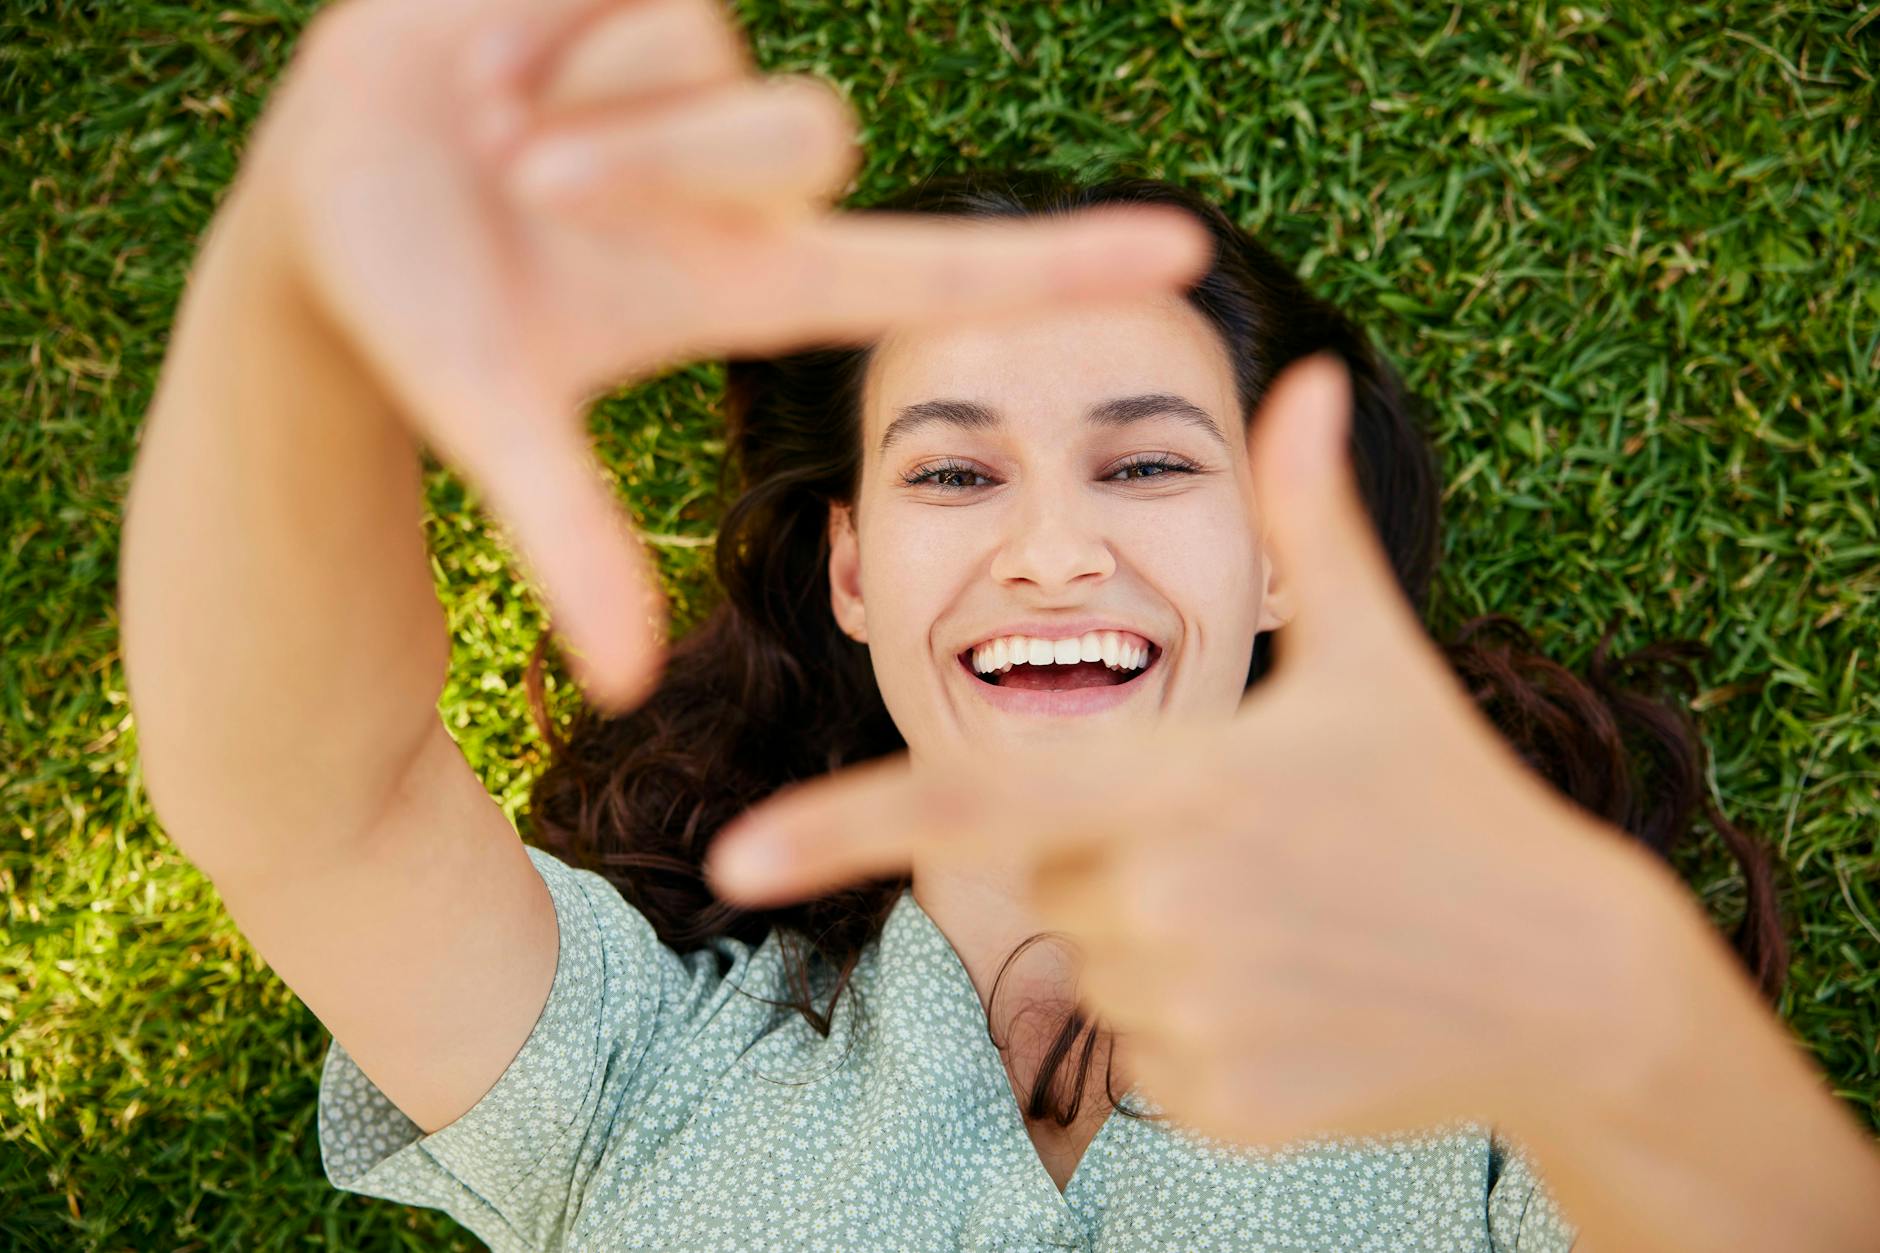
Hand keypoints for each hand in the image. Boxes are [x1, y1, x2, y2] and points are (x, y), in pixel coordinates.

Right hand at [230, 0, 1212, 710]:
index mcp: (752, 283)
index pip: (940, 273)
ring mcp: (712, 88)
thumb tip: (628, 685)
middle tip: (527, 182)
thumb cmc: (412, 310)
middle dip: (658, 159)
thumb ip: (570, 536)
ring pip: (722, 61)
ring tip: (502, 130)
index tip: (1183, 256)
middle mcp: (754, 188)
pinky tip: (506, 55)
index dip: (1058, 267)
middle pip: (805, 136)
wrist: (325, 194)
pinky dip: (554, 21)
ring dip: (593, 103)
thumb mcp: (492, 409)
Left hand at [705, 354, 1682, 1146]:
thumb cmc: (1452, 799)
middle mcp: (1162, 902)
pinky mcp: (1220, 1102)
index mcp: (1177, 781)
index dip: (842, 826)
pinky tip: (1303, 999)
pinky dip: (1201, 1026)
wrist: (1568, 980)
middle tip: (1250, 855)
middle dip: (1118, 862)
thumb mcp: (1376, 658)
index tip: (731, 859)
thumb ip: (1310, 521)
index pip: (970, 800)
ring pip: (1097, 967)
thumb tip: (1306, 376)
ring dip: (1160, 943)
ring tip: (1287, 924)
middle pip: (1048, 882)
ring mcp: (1191, 1013)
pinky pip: (1143, 1052)